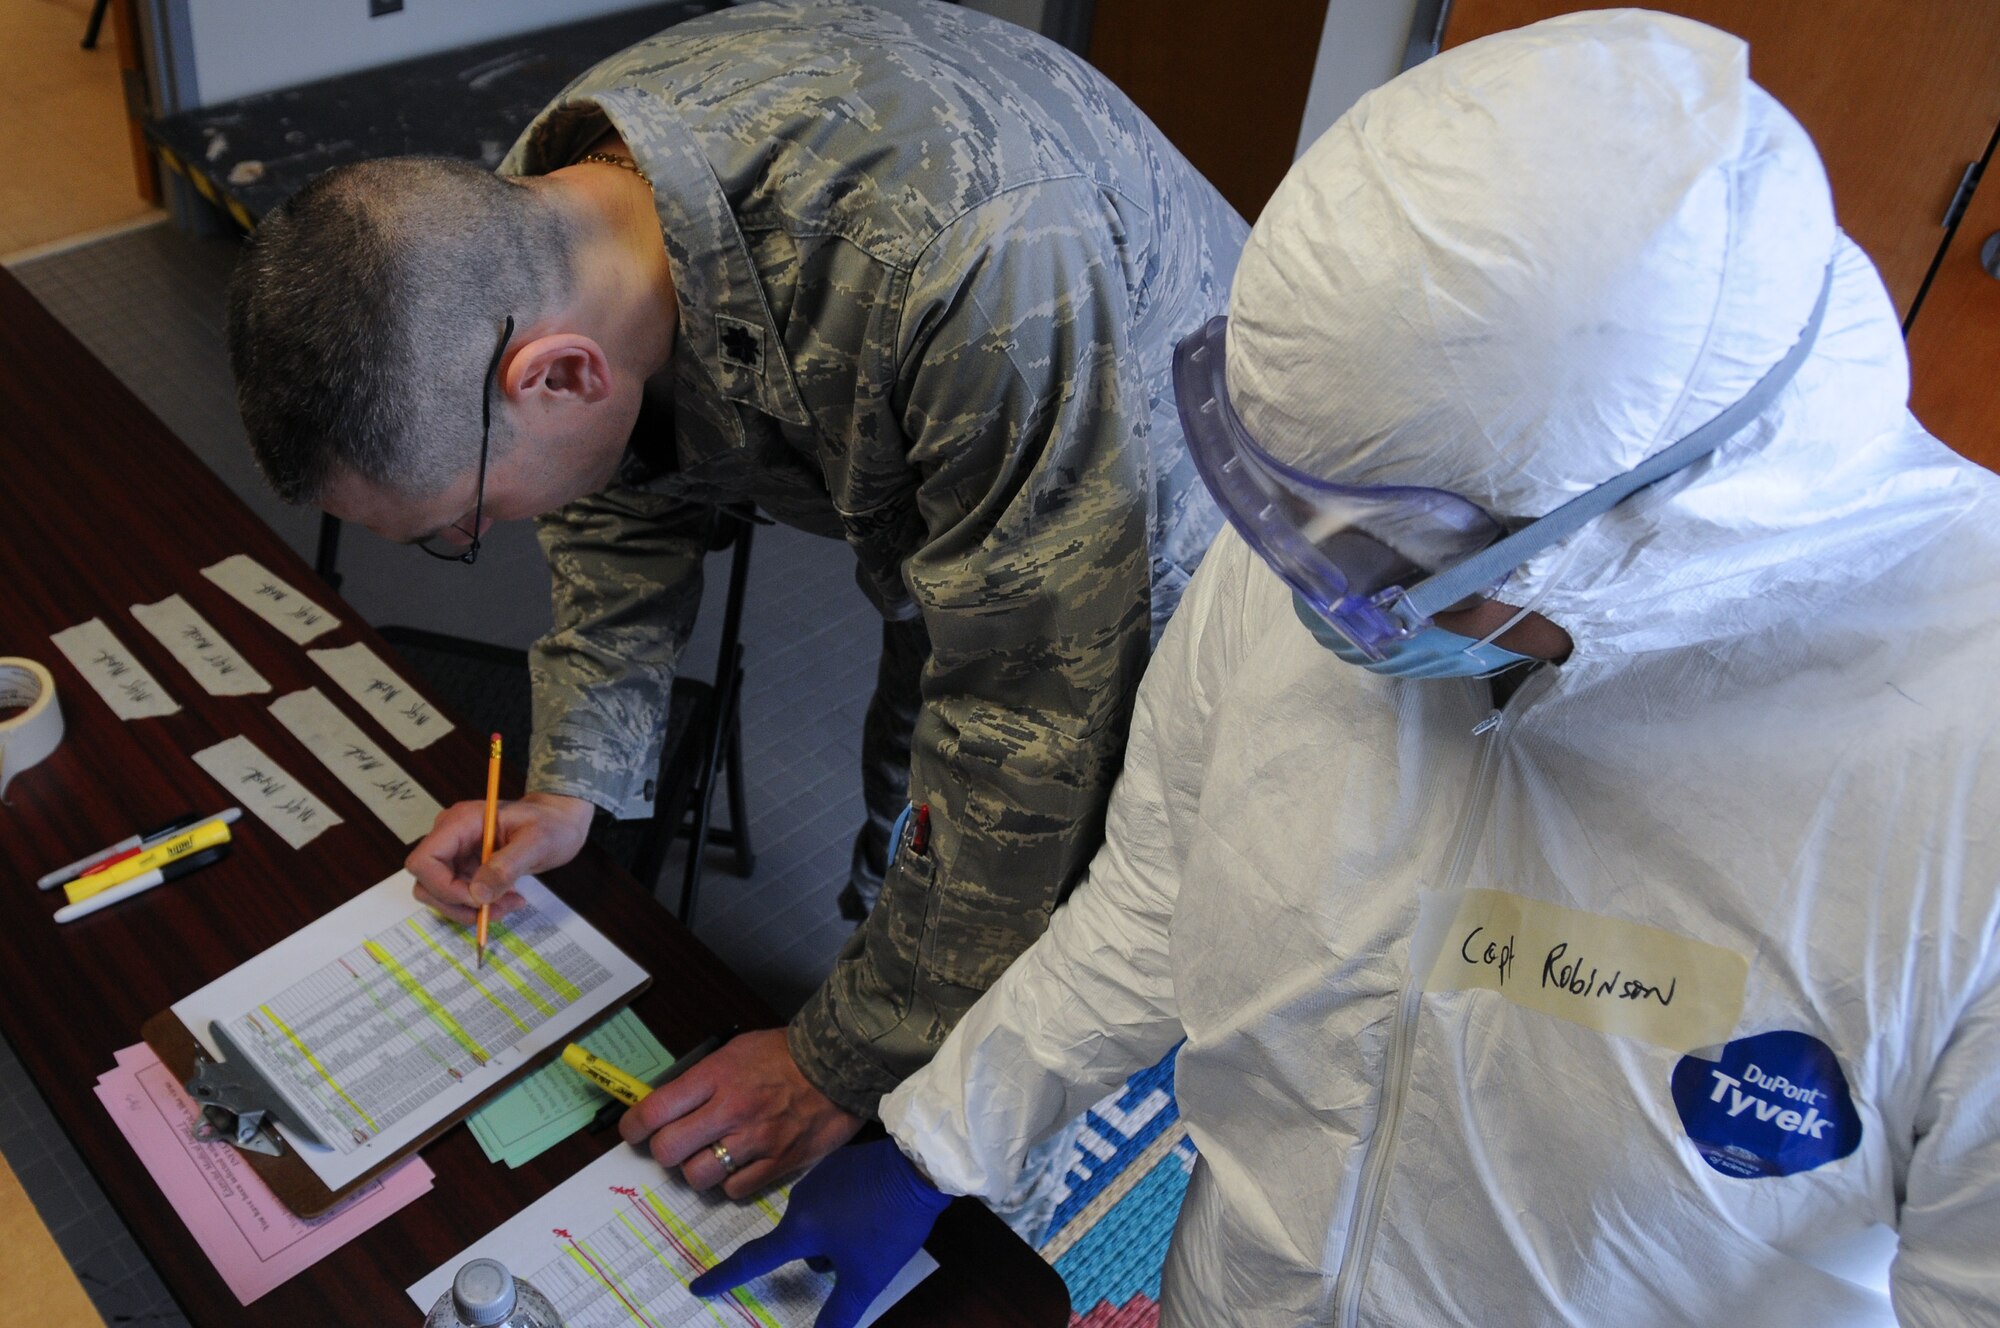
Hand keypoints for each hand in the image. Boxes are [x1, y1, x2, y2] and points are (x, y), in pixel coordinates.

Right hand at [405, 791, 592, 924]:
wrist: (559, 822)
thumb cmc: (551, 824)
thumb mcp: (537, 842)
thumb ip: (506, 866)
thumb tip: (477, 894)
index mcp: (460, 822)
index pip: (424, 861)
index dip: (444, 887)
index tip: (478, 899)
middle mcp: (451, 837)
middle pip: (427, 883)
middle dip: (459, 904)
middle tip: (498, 909)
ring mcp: (456, 853)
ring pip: (440, 895)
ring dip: (469, 909)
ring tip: (508, 905)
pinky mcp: (465, 868)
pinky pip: (458, 896)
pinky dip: (478, 906)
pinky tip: (506, 900)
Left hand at [619, 1028, 863, 1198]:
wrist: (840, 1065)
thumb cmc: (785, 1055)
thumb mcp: (735, 1050)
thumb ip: (701, 1078)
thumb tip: (665, 1104)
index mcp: (716, 1077)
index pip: (655, 1111)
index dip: (634, 1127)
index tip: (634, 1132)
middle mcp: (731, 1110)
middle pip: (669, 1150)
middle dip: (664, 1150)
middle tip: (674, 1145)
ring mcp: (755, 1141)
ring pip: (698, 1176)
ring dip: (696, 1169)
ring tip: (708, 1156)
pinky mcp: (778, 1164)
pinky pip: (733, 1190)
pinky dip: (729, 1182)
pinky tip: (739, 1165)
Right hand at [688, 1139, 949, 1327]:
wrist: (920, 1165)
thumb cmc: (889, 1224)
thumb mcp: (866, 1277)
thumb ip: (839, 1313)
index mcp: (799, 1228)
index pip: (752, 1260)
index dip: (723, 1278)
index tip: (697, 1285)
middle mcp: (800, 1199)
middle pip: (797, 1243)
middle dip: (820, 1258)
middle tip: (857, 1258)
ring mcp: (820, 1176)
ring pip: (816, 1221)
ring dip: (833, 1235)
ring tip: (871, 1233)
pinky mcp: (840, 1162)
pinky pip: (832, 1197)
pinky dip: (846, 1211)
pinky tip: (874, 1209)